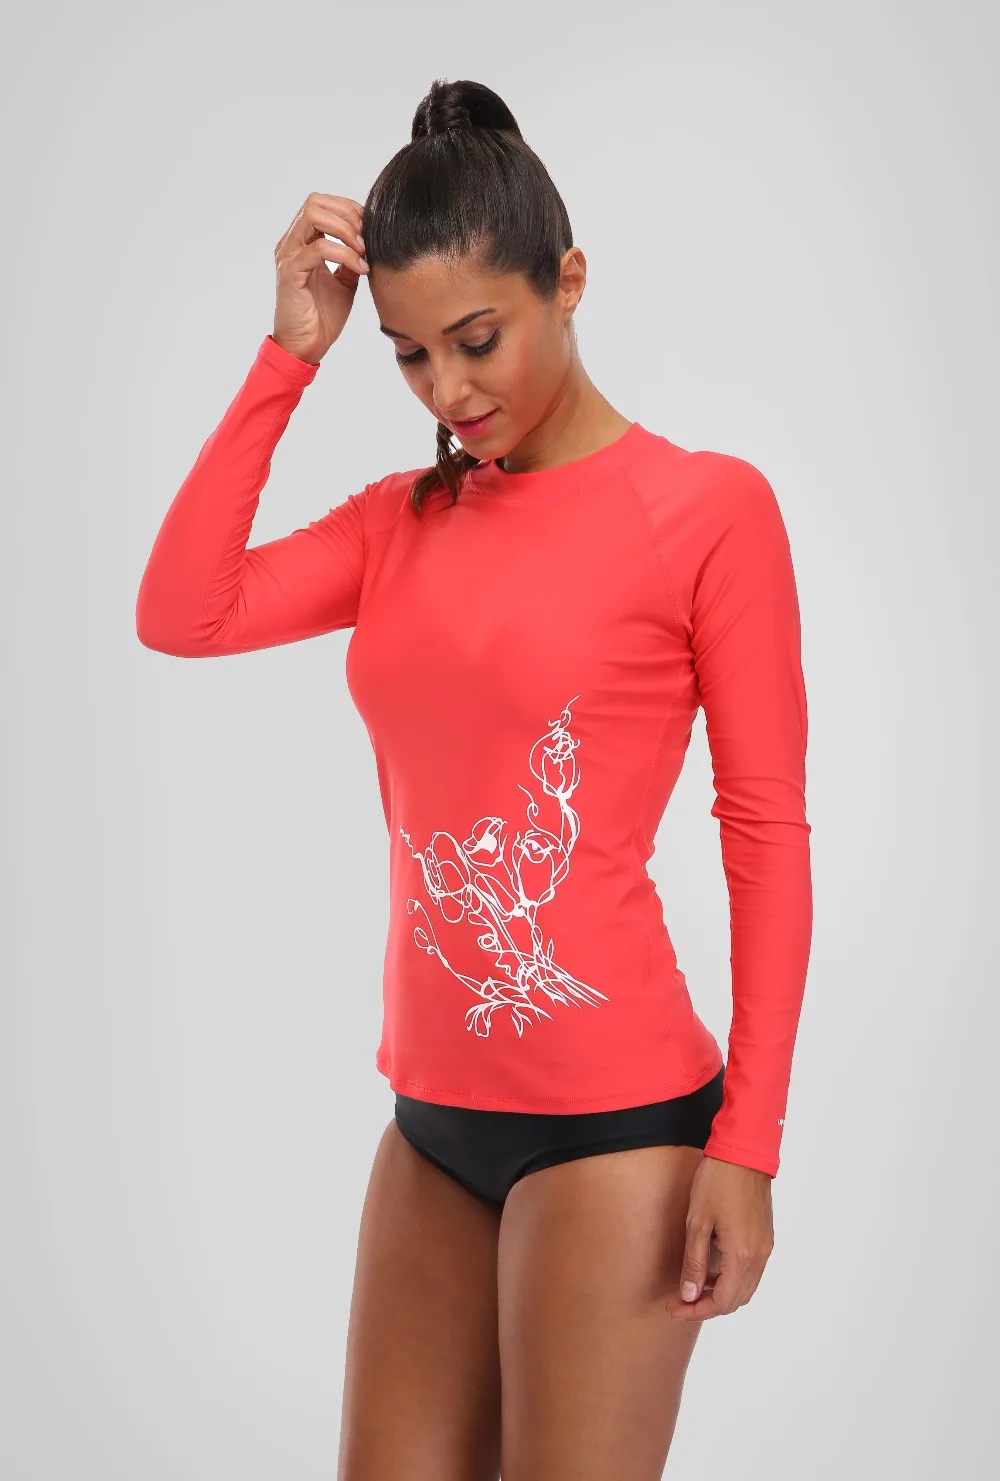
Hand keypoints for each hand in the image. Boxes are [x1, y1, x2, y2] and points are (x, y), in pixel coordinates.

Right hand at [272, 192, 369, 365]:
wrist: (307, 346)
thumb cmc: (322, 316)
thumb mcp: (345, 281)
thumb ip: (352, 258)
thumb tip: (369, 241)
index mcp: (302, 242)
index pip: (321, 204)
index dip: (349, 209)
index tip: (370, 230)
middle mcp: (291, 243)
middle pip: (316, 202)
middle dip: (348, 215)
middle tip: (367, 238)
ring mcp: (288, 255)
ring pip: (314, 216)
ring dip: (346, 229)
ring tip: (363, 251)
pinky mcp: (290, 272)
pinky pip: (320, 248)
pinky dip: (345, 254)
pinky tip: (360, 269)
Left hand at [664, 1155, 774, 1319]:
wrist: (743, 1152)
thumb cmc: (717, 1181)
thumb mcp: (697, 1222)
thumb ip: (694, 1262)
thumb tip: (689, 1294)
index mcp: (742, 1255)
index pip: (721, 1302)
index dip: (696, 1311)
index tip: (674, 1308)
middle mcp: (759, 1257)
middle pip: (735, 1300)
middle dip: (706, 1306)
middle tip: (679, 1302)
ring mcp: (765, 1247)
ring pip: (745, 1288)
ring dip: (720, 1293)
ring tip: (692, 1287)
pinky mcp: (765, 1237)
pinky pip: (751, 1272)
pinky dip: (732, 1279)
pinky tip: (711, 1270)